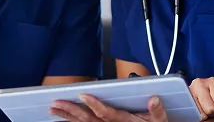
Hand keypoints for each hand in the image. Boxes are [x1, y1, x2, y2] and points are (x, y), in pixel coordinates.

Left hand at [50, 94, 167, 121]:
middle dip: (71, 111)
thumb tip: (154, 99)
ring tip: (53, 110)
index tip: (83, 95)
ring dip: (67, 118)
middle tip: (56, 103)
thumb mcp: (160, 121)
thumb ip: (157, 111)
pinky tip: (61, 119)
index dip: (94, 104)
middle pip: (88, 120)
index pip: (106, 114)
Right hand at [190, 77, 213, 120]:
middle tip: (213, 110)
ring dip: (206, 113)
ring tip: (205, 108)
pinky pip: (194, 113)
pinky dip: (198, 114)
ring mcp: (190, 90)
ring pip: (202, 112)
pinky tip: (199, 108)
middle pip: (210, 108)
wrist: (197, 90)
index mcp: (213, 82)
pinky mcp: (183, 98)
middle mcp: (200, 83)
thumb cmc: (213, 95)